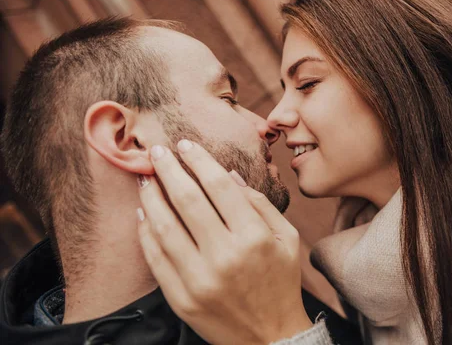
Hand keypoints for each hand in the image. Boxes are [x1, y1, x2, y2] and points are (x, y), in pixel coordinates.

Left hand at [136, 140, 312, 344]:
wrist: (270, 337)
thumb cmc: (281, 281)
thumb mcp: (287, 238)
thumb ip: (260, 203)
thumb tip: (228, 175)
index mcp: (254, 237)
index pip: (219, 187)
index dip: (199, 161)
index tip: (185, 145)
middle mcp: (225, 256)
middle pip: (187, 200)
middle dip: (168, 169)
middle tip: (156, 151)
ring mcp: (199, 279)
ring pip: (164, 226)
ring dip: (151, 196)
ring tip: (145, 178)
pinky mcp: (180, 298)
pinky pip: (155, 257)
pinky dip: (145, 231)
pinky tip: (144, 213)